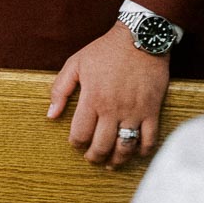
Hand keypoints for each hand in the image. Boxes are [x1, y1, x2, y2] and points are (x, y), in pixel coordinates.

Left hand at [47, 22, 169, 167]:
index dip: (76, 143)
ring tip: (111, 163)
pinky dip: (143, 151)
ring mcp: (134, 112)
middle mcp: (113, 109)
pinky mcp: (152, 111)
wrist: (140, 39)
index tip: (76, 144)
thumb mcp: (76, 63)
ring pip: (125, 147)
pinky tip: (135, 152)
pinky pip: (149, 140)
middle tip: (91, 158)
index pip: (81, 133)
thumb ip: (60, 89)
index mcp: (92, 98)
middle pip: (102, 145)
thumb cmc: (105, 50)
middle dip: (94, 156)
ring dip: (117, 160)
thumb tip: (51, 114)